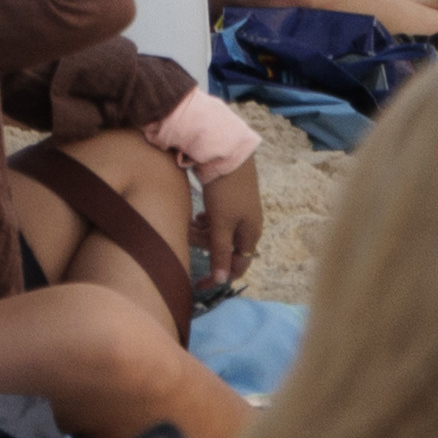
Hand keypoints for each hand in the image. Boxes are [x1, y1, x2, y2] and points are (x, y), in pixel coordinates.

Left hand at [188, 157, 263, 292]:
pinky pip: (217, 220)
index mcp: (251, 235)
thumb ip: (220, 251)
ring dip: (202, 232)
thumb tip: (223, 281)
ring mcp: (240, 212)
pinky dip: (206, 221)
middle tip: (187, 234)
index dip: (218, 277)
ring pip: (219, 233)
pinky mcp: (230, 200)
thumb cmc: (225, 191)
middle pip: (225, 248)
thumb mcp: (221, 223)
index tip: (198, 284)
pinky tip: (197, 215)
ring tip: (188, 222)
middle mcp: (248, 226)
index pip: (237, 266)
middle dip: (205, 246)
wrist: (227, 153)